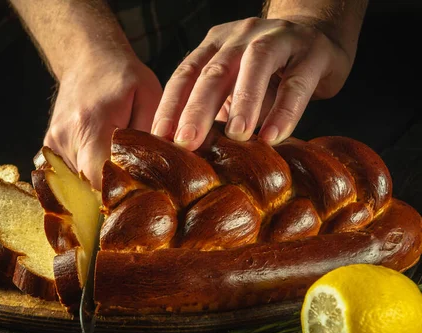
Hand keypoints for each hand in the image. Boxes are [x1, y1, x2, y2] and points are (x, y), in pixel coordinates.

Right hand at [44, 51, 162, 189]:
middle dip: (113, 190)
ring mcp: (53, 144)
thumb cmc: (123, 76)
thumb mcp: (149, 97)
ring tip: (117, 165)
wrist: (87, 59)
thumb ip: (152, 136)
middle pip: (89, 186)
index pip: (100, 179)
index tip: (138, 192)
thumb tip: (159, 171)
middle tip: (134, 185)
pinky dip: (88, 175)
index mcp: (90, 125)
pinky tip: (102, 161)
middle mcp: (65, 138)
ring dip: (100, 182)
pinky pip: (71, 175)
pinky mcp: (50, 148)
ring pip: (79, 184)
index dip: (120, 192)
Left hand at [151, 17, 353, 149]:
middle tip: (186, 142)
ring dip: (243, 102)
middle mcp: (241, 37)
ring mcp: (277, 39)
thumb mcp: (233, 84)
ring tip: (235, 135)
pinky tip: (273, 136)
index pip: (185, 74)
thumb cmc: (267, 72)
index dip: (170, 105)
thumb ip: (214, 108)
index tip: (159, 138)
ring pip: (255, 66)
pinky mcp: (312, 53)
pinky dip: (284, 111)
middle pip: (213, 72)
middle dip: (196, 109)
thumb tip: (188, 151)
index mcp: (214, 45)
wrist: (319, 37)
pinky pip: (296, 83)